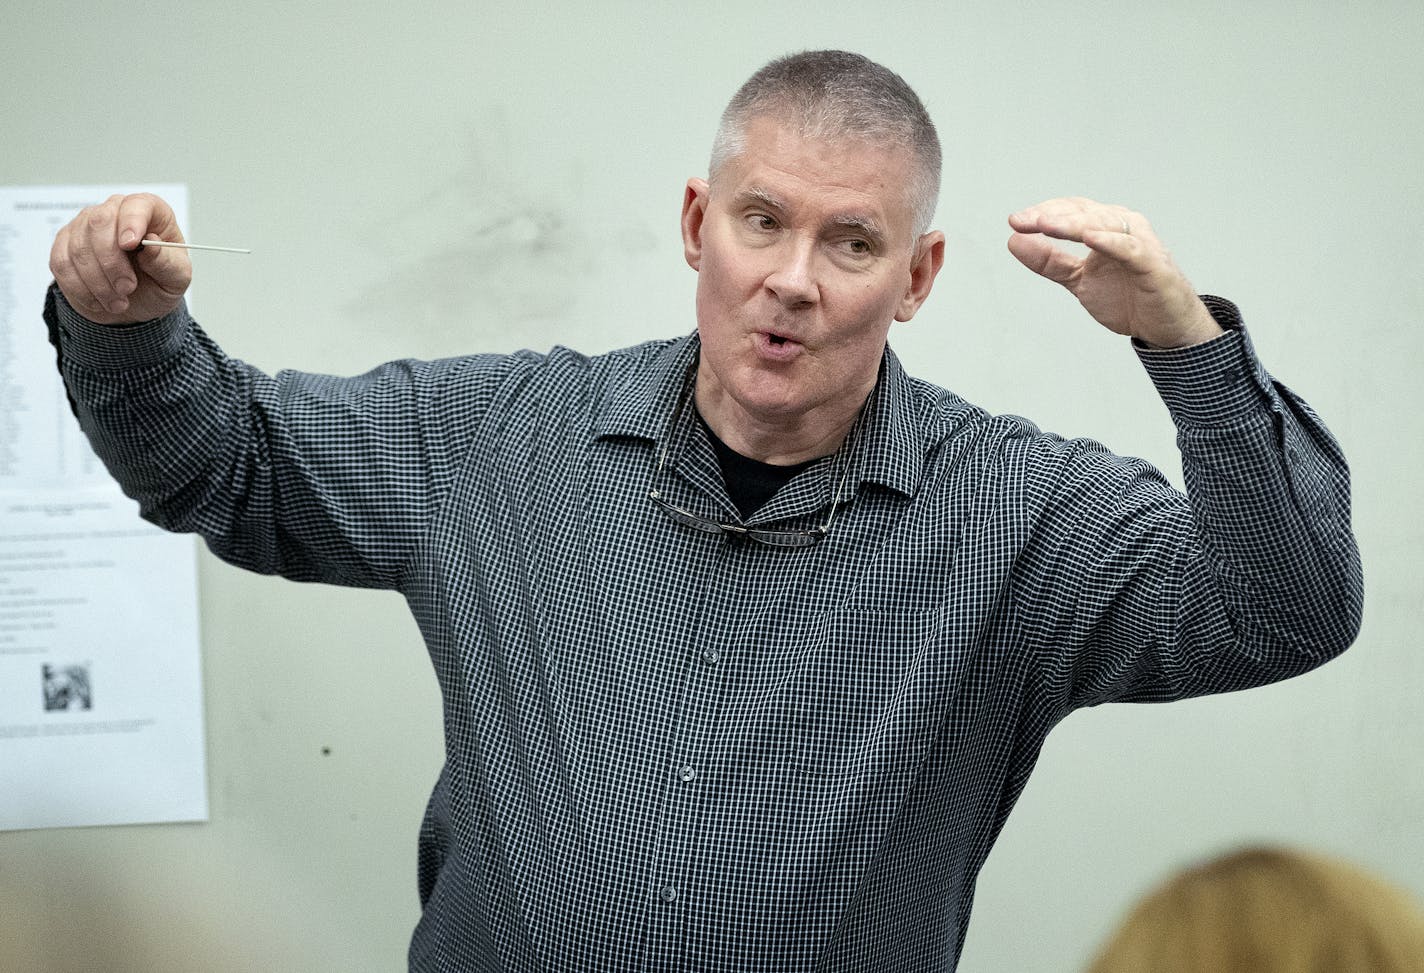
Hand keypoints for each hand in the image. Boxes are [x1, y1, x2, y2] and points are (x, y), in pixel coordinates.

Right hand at [49, 193, 191, 324]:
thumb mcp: (176, 278)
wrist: (135, 304)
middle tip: (127, 289)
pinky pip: (62, 263)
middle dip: (111, 262)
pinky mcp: (64, 244)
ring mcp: (85, 225)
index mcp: (150, 212)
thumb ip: (167, 262)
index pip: (136, 204)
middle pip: (100, 222)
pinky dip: (79, 288)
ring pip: (79, 247)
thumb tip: (153, 243)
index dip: (132, 221)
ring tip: (118, 303)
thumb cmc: (159, 283)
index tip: (130, 244)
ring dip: (98, 283)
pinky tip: (98, 302)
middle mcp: (114, 211)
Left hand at [1007, 197, 1221, 348]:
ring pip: (1105, 224)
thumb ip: (1049, 262)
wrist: (1164, 328)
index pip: (1072, 210)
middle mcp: (1123, 228)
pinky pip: (1130, 248)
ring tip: (1046, 224)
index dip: (1043, 212)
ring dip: (1074, 224)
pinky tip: (1089, 238)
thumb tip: (1014, 241)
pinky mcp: (1154, 264)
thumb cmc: (1128, 299)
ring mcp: (1140, 243)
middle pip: (1085, 212)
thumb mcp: (1078, 280)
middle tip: (1023, 221)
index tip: (1015, 222)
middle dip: (1052, 215)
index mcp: (1105, 228)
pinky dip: (1110, 241)